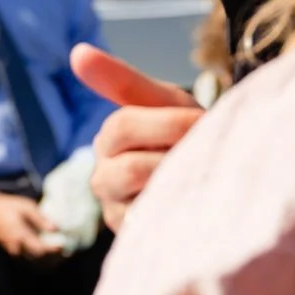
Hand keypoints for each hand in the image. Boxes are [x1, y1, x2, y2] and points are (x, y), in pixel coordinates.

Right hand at [0, 189, 64, 263]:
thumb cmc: (7, 205)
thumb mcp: (25, 206)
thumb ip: (40, 218)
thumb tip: (56, 229)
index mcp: (19, 235)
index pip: (40, 250)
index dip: (54, 250)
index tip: (64, 244)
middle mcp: (16, 248)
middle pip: (39, 262)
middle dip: (55, 259)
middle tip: (67, 250)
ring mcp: (13, 253)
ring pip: (35, 265)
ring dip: (49, 262)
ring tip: (61, 253)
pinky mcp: (13, 253)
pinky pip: (30, 262)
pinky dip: (42, 261)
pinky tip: (50, 254)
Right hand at [73, 43, 205, 233]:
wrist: (217, 175)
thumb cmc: (187, 134)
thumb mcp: (165, 102)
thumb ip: (123, 80)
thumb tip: (76, 51)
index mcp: (109, 139)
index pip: (123, 126)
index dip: (167, 123)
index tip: (202, 122)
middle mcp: (104, 178)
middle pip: (128, 168)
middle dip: (173, 158)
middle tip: (204, 155)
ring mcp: (117, 214)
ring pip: (140, 200)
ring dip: (178, 186)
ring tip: (202, 178)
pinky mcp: (136, 242)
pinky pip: (153, 231)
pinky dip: (179, 214)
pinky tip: (198, 205)